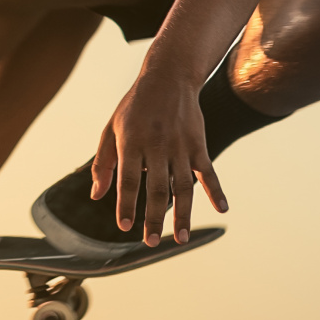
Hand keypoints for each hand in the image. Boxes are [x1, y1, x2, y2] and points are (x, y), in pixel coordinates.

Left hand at [92, 70, 227, 245]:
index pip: (128, 179)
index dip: (126, 204)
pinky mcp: (198, 144)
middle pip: (156, 188)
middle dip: (153, 218)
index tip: (126, 227)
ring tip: (179, 238)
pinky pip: (208, 171)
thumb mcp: (112, 129)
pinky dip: (216, 190)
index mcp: (131, 142)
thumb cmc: (135, 106)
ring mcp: (180, 145)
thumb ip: (103, 163)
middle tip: (150, 242)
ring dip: (182, 214)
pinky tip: (221, 209)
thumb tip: (97, 195)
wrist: (169, 76)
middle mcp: (156, 145)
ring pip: (182, 186)